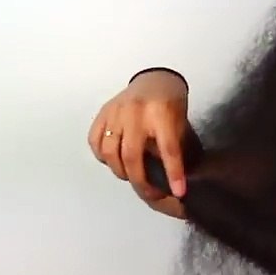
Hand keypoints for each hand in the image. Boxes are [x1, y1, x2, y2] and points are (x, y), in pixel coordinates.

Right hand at [89, 70, 190, 206]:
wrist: (155, 81)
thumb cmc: (171, 106)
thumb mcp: (181, 124)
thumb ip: (176, 148)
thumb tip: (175, 182)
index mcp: (162, 112)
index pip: (168, 149)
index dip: (173, 173)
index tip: (178, 192)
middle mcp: (136, 112)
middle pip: (132, 155)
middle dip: (141, 181)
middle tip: (150, 194)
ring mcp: (116, 112)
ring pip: (110, 152)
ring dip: (120, 171)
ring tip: (131, 177)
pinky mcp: (103, 113)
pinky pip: (95, 141)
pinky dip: (102, 157)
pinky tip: (114, 162)